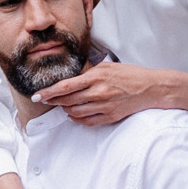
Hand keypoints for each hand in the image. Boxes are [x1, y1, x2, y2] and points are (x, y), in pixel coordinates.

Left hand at [30, 63, 187, 126]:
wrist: (150, 88)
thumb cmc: (128, 74)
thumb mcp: (106, 67)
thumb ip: (88, 72)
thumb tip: (70, 77)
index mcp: (96, 77)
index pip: (65, 87)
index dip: (48, 93)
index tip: (37, 96)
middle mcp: (98, 92)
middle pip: (67, 101)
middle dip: (54, 102)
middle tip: (47, 100)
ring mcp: (104, 106)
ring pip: (75, 113)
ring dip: (66, 110)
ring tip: (64, 106)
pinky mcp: (110, 116)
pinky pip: (87, 121)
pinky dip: (77, 119)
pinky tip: (75, 114)